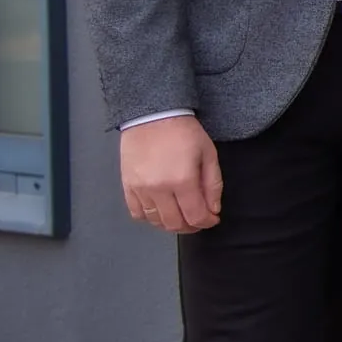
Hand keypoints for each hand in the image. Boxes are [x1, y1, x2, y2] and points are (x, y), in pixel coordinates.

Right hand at [120, 115, 222, 233]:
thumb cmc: (184, 131)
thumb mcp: (208, 154)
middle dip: (191, 226)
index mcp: (182, 180)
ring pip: (155, 221)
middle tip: (199, 220)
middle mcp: (159, 189)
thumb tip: (213, 209)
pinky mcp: (127, 186)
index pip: (195, 216)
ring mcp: (140, 189)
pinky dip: (150, 217)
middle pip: (174, 223)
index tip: (212, 219)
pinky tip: (160, 211)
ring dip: (170, 224)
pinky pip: (137, 213)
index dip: (207, 222)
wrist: (153, 115)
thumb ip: (213, 184)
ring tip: (181, 216)